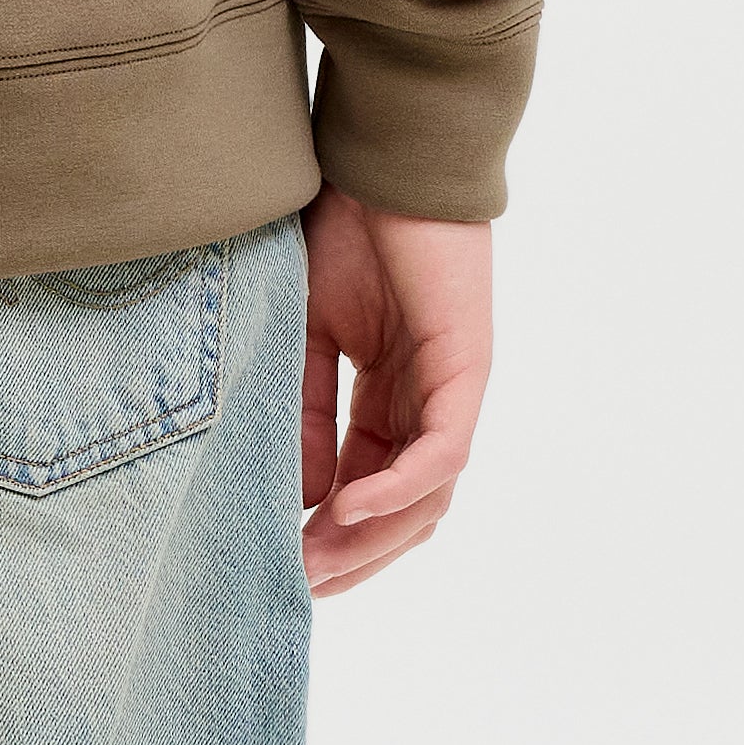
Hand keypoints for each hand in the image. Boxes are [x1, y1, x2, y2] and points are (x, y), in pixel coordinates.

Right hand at [297, 194, 492, 599]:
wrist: (380, 155)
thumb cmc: (343, 227)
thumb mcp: (304, 334)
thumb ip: (304, 413)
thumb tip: (301, 496)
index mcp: (390, 395)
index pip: (366, 486)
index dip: (326, 533)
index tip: (277, 566)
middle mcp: (428, 401)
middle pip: (404, 509)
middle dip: (352, 556)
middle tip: (296, 588)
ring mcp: (451, 388)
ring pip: (428, 494)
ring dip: (374, 539)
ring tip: (318, 564)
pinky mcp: (466, 368)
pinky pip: (443, 451)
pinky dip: (397, 488)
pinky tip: (347, 510)